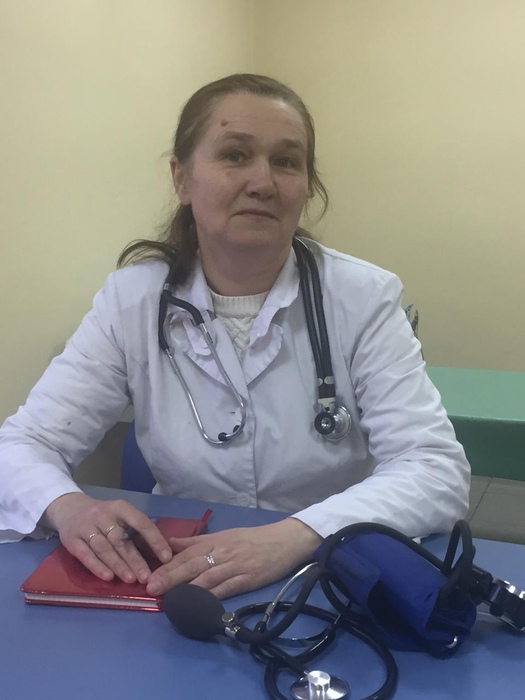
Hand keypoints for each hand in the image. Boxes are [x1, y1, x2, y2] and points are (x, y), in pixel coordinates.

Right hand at [41, 492, 172, 583]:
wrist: (69, 509)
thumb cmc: (103, 517)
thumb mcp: (120, 516)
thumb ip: (136, 531)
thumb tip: (161, 552)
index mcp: (120, 508)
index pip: (141, 522)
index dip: (155, 540)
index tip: (166, 557)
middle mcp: (103, 515)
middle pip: (121, 539)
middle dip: (135, 559)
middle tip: (147, 576)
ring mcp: (86, 527)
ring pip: (104, 548)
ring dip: (118, 565)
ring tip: (131, 579)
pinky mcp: (71, 540)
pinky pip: (85, 555)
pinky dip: (97, 567)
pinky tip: (108, 577)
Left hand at [146, 517, 321, 598]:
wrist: (284, 541)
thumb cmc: (252, 538)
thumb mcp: (224, 535)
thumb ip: (196, 541)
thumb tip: (171, 543)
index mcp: (215, 541)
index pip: (187, 552)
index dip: (168, 565)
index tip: (150, 576)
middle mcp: (222, 552)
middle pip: (193, 564)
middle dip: (171, 577)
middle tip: (153, 589)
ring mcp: (234, 567)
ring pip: (207, 577)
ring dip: (187, 588)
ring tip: (170, 598)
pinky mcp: (247, 580)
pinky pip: (226, 589)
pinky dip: (211, 596)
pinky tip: (199, 605)